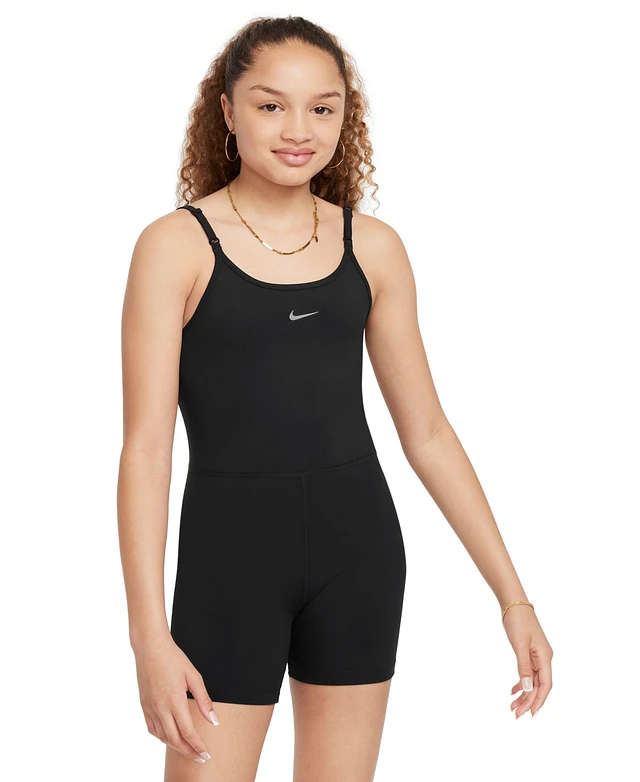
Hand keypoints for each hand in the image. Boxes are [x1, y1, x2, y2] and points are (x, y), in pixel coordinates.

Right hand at [134, 634, 219, 762]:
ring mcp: (150, 708)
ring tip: (188, 750)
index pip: (188, 732)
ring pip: (163, 737)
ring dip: (176, 747)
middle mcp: (160, 708)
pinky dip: (162, 737)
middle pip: (175, 739)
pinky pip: (152, 729)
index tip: (206, 754)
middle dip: (188, 752)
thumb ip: (204, 700)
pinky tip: (170, 738)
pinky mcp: (144, 706)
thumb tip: (214, 720)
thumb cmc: (174, 658)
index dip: (198, 746)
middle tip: (200, 758)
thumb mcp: (194, 676)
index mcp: (175, 700)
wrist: (150, 647)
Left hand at [503, 605, 552, 717]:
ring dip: (523, 694)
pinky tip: (512, 691)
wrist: (514, 603)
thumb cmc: (518, 621)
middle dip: (528, 701)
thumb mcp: (519, 644)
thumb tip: (527, 688)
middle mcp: (543, 658)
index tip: (531, 713)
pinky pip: (527, 672)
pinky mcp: (529, 653)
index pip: (546, 685)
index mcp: (545, 657)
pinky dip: (521, 682)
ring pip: (532, 681)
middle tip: (516, 714)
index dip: (539, 700)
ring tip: (512, 706)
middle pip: (538, 686)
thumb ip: (523, 667)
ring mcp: (537, 656)